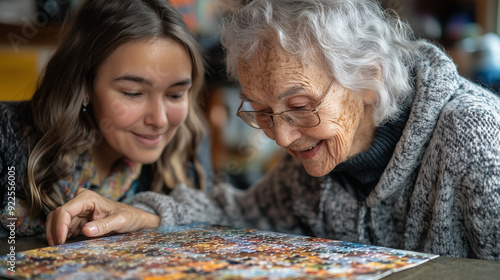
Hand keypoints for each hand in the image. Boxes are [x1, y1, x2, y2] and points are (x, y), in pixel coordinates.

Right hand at [45, 188, 159, 245]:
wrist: (132, 218)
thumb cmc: (128, 216)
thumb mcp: (120, 221)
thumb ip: (104, 225)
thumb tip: (86, 231)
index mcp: (88, 198)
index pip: (66, 210)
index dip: (60, 225)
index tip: (61, 240)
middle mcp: (80, 201)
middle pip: (58, 215)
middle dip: (54, 230)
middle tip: (56, 246)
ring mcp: (77, 210)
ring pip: (57, 220)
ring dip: (55, 233)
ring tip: (57, 246)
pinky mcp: (77, 219)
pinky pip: (63, 226)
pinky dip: (60, 235)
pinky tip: (62, 244)